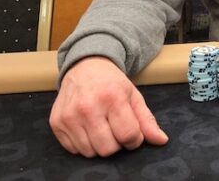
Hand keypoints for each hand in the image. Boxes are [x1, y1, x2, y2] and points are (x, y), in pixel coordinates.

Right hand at [49, 56, 168, 156]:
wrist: (85, 66)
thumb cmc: (111, 83)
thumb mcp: (133, 95)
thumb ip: (147, 120)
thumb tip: (161, 140)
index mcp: (112, 98)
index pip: (128, 136)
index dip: (134, 139)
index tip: (132, 131)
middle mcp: (88, 107)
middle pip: (108, 149)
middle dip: (117, 143)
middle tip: (116, 128)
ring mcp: (70, 116)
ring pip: (90, 152)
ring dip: (99, 144)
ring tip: (102, 126)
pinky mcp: (56, 123)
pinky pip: (73, 150)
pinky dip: (83, 143)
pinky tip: (87, 127)